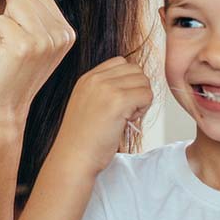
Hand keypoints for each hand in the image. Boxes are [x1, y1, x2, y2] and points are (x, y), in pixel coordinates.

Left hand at [0, 0, 75, 129]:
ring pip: (15, 5)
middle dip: (11, 12)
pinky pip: (1, 21)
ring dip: (3, 23)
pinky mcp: (25, 46)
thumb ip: (24, 6)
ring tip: (8, 46)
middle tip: (11, 40)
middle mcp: (61, 35)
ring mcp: (45, 41)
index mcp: (66, 32)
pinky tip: (2, 54)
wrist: (5, 107)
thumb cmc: (12, 72)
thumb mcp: (26, 35)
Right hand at [50, 57, 153, 179]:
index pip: (120, 62)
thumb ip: (104, 90)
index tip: (121, 101)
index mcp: (87, 78)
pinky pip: (147, 95)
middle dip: (137, 89)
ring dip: (142, 99)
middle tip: (127, 110)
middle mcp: (96, 78)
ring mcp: (106, 88)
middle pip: (135, 70)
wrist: (73, 157)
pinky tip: (128, 121)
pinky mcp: (118, 101)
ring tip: (127, 116)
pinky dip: (143, 109)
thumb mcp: (87, 104)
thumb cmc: (83, 139)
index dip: (128, 81)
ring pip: (143, 81)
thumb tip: (132, 85)